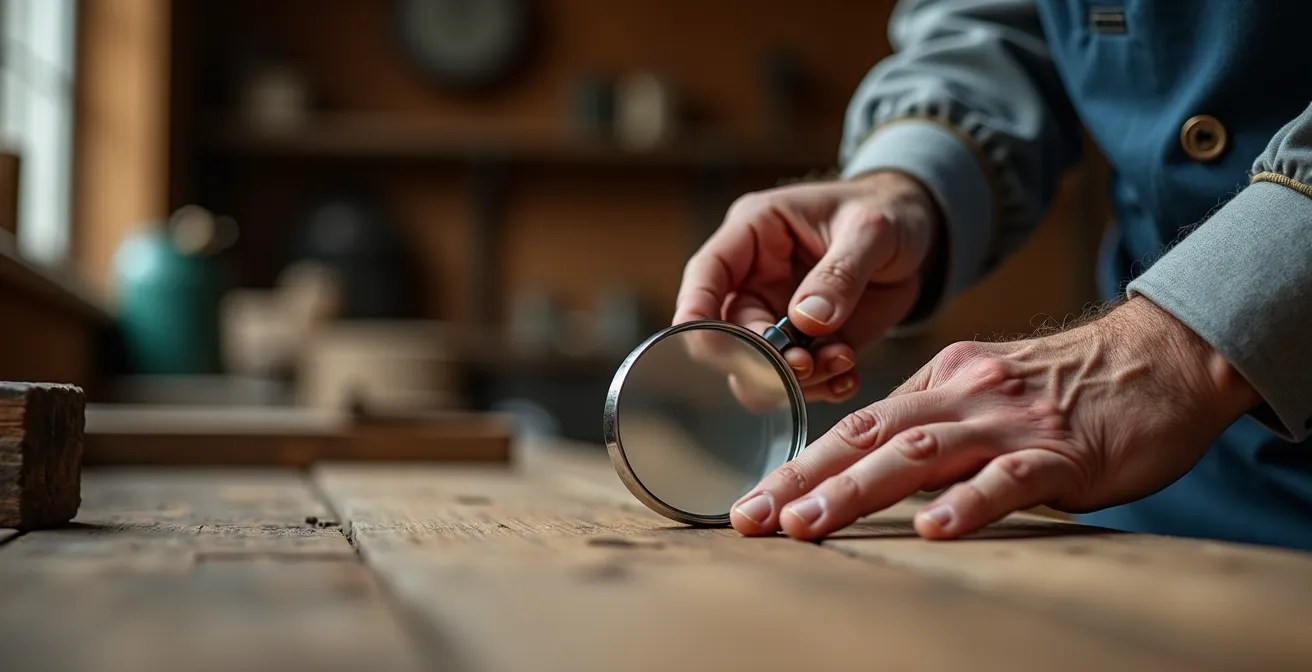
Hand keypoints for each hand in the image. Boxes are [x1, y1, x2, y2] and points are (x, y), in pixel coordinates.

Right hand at [674, 171, 940, 402]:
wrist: (919, 234)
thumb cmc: (887, 211)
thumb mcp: (871, 230)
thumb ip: (840, 273)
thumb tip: (806, 321)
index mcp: (754, 234)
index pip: (706, 275)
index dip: (696, 312)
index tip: (707, 347)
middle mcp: (755, 280)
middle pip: (728, 336)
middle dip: (763, 360)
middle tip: (806, 364)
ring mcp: (778, 317)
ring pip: (759, 370)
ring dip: (797, 380)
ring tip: (842, 361)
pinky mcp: (807, 345)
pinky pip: (799, 383)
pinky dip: (823, 388)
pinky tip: (849, 375)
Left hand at [729, 297, 1260, 539]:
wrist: (1163, 357)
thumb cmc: (1070, 386)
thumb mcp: (986, 390)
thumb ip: (933, 421)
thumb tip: (876, 463)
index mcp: (941, 382)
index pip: (855, 424)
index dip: (798, 463)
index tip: (752, 500)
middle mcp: (964, 396)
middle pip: (867, 435)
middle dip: (802, 478)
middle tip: (750, 516)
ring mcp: (1011, 422)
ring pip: (919, 454)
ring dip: (856, 490)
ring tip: (807, 525)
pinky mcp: (1063, 452)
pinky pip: (1009, 478)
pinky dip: (968, 502)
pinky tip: (933, 528)